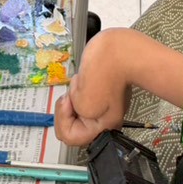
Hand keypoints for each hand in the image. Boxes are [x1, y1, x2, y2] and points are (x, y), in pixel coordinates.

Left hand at [54, 31, 135, 146]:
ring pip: (74, 107)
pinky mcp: (99, 91)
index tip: (70, 102)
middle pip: (70, 122)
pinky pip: (79, 93)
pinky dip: (77, 84)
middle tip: (76, 91)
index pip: (69, 136)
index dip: (63, 118)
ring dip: (73, 92)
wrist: (119, 47)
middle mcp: (103, 118)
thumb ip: (71, 115)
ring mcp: (102, 104)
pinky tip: (86, 77)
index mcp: (103, 126)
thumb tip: (71, 109)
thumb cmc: (106, 68)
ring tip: (84, 81)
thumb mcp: (83, 101)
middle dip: (68, 105)